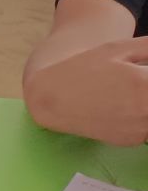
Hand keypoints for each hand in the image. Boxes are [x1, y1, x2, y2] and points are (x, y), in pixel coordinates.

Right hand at [27, 36, 147, 143]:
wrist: (51, 97)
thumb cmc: (83, 68)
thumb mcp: (118, 49)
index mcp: (144, 85)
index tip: (144, 73)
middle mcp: (145, 111)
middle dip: (147, 87)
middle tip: (139, 81)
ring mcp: (139, 130)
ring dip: (147, 103)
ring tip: (134, 92)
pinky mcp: (132, 141)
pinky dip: (143, 117)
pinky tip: (127, 106)